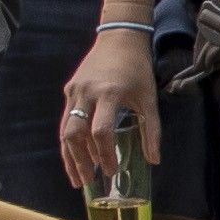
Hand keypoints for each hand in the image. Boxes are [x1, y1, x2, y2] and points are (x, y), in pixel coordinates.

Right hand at [61, 28, 163, 199]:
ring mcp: (75, 91)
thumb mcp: (149, 98)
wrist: (119, 38)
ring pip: (65, 129)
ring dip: (70, 156)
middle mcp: (87, 93)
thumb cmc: (137, 69)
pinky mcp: (69, 90)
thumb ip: (151, 130)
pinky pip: (66, 119)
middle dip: (80, 161)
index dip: (104, 154)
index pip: (101, 131)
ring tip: (78, 177)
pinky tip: (75, 156)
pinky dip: (70, 140)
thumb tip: (154, 160)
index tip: (111, 171)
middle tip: (88, 181)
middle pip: (75, 133)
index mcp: (109, 94)